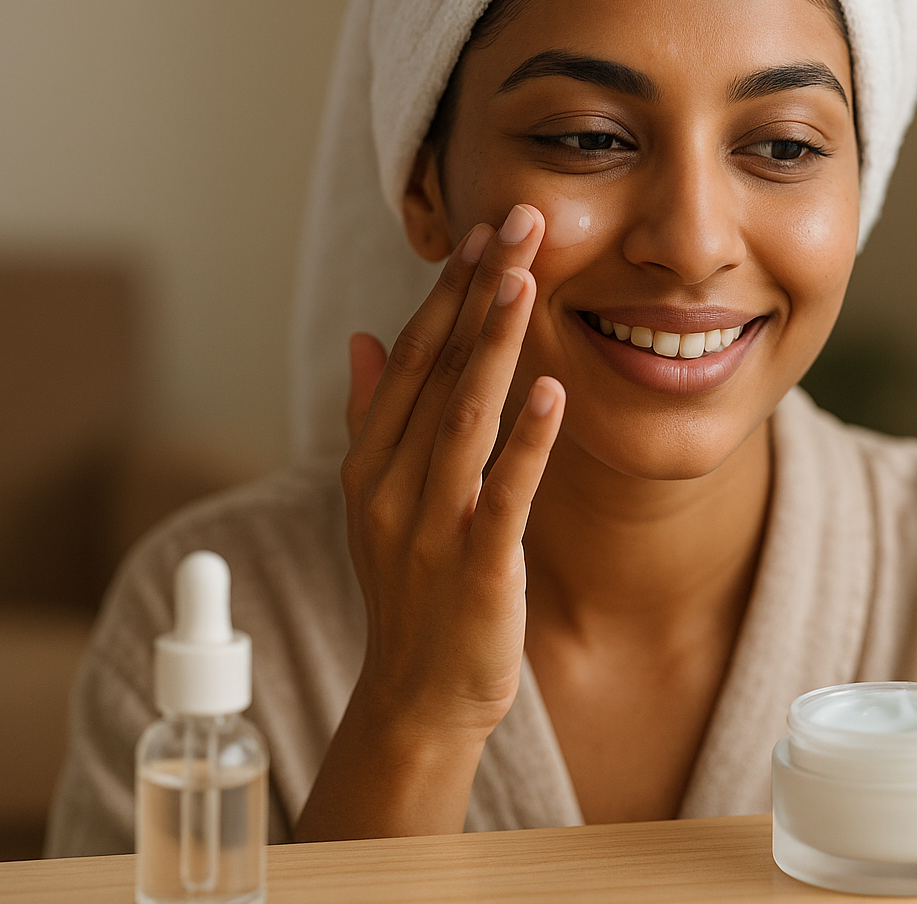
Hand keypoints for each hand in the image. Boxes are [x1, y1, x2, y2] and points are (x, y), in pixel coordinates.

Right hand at [295, 204, 564, 839]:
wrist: (417, 695)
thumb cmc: (412, 592)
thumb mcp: (379, 502)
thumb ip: (373, 418)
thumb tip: (364, 338)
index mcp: (371, 462)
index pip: (411, 359)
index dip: (446, 294)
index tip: (479, 232)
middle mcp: (391, 484)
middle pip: (436, 370)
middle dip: (475, 292)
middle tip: (514, 220)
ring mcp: (430, 525)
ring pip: (463, 417)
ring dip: (494, 344)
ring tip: (524, 279)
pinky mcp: (476, 565)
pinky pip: (503, 492)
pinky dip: (526, 441)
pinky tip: (553, 390)